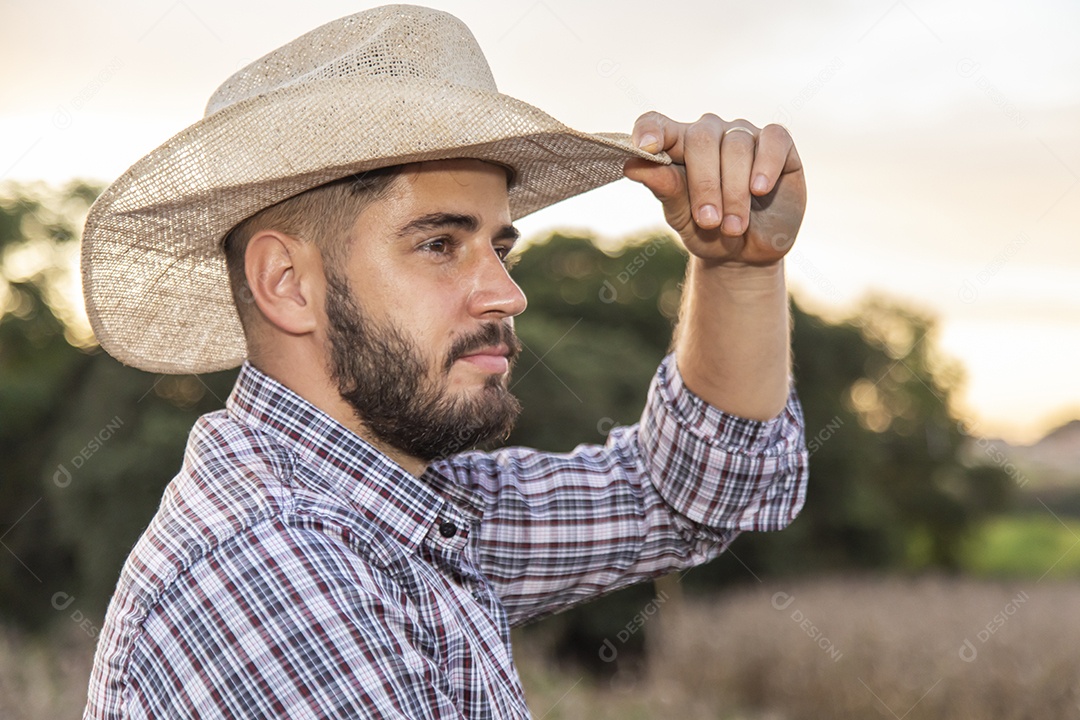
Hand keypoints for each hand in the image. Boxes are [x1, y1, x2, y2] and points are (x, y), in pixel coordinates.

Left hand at [624, 112, 805, 264]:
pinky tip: (759, 189)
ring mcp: (744, 135)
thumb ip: (664, 189)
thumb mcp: (682, 217)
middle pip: (701, 140)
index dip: (651, 130)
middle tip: (708, 222)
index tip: (645, 147)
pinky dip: (766, 164)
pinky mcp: (778, 144)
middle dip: (704, 184)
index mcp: (678, 145)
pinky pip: (773, 139)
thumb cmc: (707, 230)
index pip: (659, 125)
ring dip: (734, 191)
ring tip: (732, 227)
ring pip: (736, 146)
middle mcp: (710, 133)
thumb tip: (633, 165)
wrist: (747, 253)